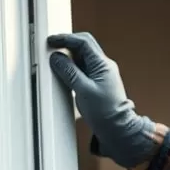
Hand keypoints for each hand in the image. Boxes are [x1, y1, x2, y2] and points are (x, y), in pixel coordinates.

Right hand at [47, 33, 156, 168]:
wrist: (118, 130)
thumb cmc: (106, 113)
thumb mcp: (83, 90)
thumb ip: (69, 72)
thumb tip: (57, 58)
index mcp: (103, 64)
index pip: (83, 42)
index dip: (66, 39)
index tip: (52, 41)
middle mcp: (103, 66)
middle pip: (84, 47)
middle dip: (67, 44)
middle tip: (51, 47)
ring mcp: (101, 74)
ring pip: (83, 58)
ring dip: (69, 56)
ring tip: (54, 60)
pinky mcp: (97, 83)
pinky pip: (83, 69)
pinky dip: (72, 68)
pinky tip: (63, 73)